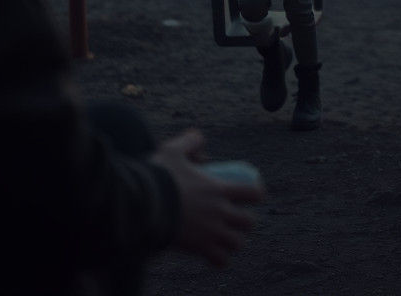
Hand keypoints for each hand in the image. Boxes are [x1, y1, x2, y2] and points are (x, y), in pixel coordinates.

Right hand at [151, 130, 263, 267]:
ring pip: (237, 243)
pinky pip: (220, 261)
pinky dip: (220, 259)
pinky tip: (213, 254)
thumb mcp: (173, 150)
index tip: (251, 195)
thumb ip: (189, 141)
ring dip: (234, 240)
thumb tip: (199, 139)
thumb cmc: (159, 177)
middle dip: (245, 221)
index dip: (255, 194)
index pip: (252, 193)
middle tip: (235, 218)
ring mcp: (212, 232)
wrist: (145, 206)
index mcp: (219, 189)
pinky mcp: (200, 249)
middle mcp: (220, 212)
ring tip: (226, 237)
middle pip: (249, 222)